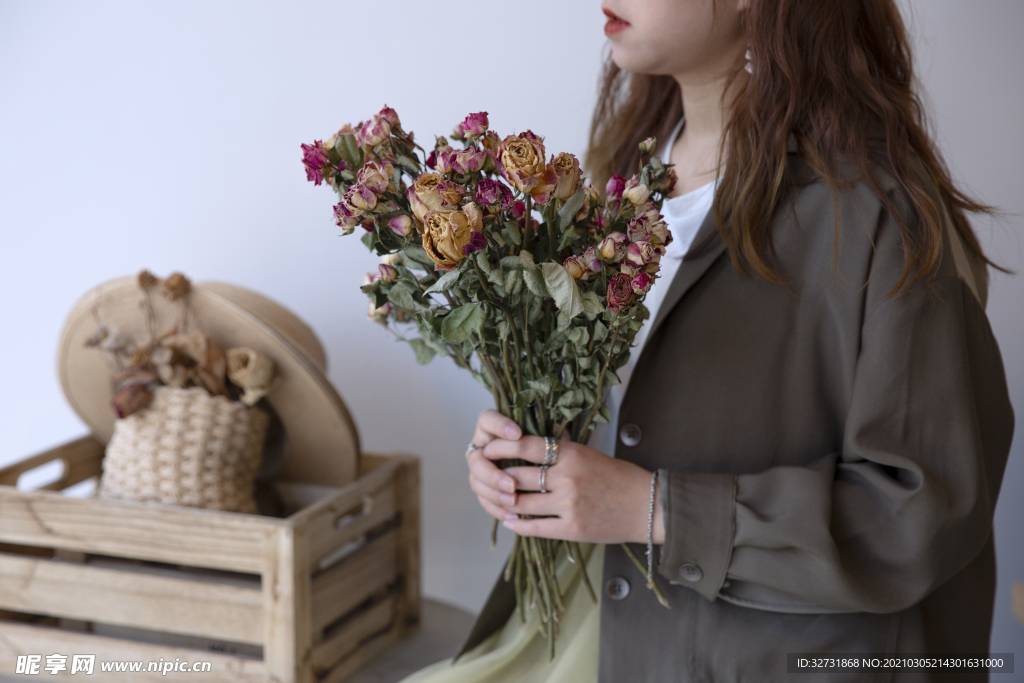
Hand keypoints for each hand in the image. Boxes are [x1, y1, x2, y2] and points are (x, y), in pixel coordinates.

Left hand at [467, 409, 664, 543]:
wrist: (648, 507)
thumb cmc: (620, 478)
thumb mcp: (589, 454)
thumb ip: (560, 450)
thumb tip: (530, 443)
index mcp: (572, 454)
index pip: (526, 446)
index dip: (501, 448)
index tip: (489, 449)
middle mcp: (567, 478)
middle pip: (517, 476)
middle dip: (498, 478)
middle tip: (488, 477)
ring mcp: (569, 505)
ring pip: (522, 504)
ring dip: (505, 503)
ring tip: (497, 500)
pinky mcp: (573, 529)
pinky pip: (535, 528)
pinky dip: (518, 525)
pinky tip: (511, 522)